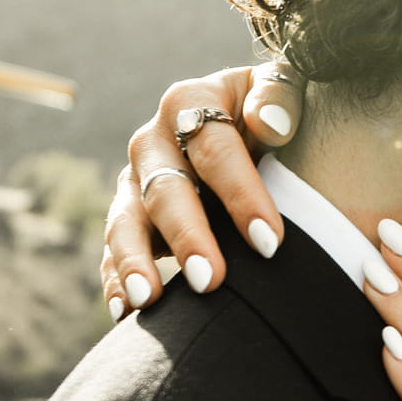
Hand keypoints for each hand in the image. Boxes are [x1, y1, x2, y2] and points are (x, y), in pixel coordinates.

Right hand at [100, 63, 306, 317]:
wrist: (249, 123)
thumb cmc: (276, 110)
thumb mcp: (287, 88)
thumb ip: (281, 96)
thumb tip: (270, 123)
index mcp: (193, 101)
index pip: (215, 148)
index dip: (241, 194)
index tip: (270, 243)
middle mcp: (155, 140)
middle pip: (165, 189)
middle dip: (187, 237)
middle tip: (209, 281)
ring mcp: (136, 180)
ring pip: (127, 221)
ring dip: (135, 261)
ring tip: (150, 300)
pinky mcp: (129, 217)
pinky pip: (114, 250)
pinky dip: (116, 279)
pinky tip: (124, 312)